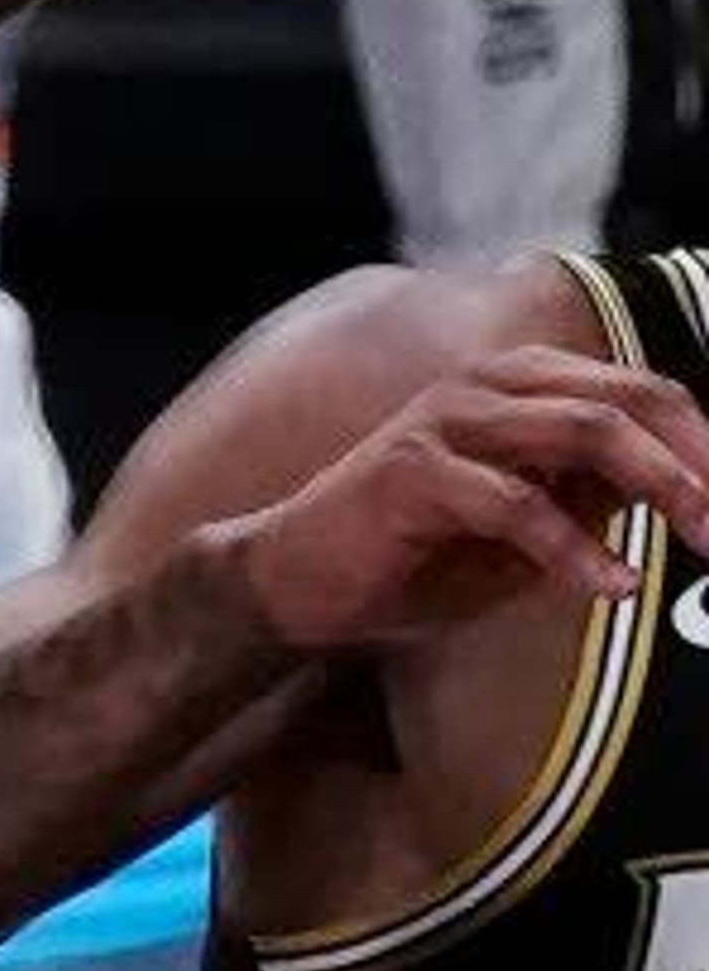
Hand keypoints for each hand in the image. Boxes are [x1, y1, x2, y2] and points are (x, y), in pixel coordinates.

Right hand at [223, 347, 708, 657]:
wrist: (301, 581)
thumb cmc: (417, 555)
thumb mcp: (530, 528)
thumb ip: (592, 497)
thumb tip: (679, 493)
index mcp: (521, 386)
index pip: (641, 391)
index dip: (704, 444)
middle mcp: (488, 385)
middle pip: (626, 397)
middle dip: (697, 461)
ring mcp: (448, 419)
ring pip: (581, 427)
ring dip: (658, 484)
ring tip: (701, 539)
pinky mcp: (413, 470)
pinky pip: (514, 501)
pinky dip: (573, 548)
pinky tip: (610, 585)